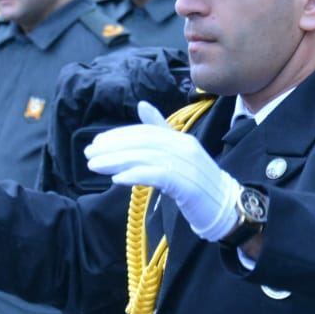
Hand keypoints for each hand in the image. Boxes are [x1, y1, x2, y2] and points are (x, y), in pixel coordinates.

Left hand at [84, 101, 240, 241]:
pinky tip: (117, 180)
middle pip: (143, 142)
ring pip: (146, 157)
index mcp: (180, 139)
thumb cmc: (198, 184)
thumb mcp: (179, 155)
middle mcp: (185, 147)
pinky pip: (157, 175)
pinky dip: (135, 175)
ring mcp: (188, 165)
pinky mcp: (188, 185)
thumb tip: (142, 105)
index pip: (144, 132)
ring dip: (116, 161)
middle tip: (89, 154)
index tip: (96, 143)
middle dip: (113, 147)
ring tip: (94, 166)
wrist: (225, 208)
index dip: (118, 136)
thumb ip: (160, 132)